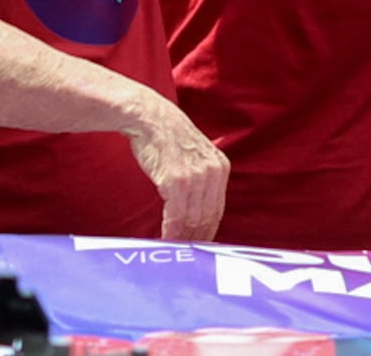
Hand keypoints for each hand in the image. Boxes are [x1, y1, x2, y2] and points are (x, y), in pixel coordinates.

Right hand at [122, 92, 227, 241]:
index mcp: (221, 168)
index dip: (207, 231)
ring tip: (173, 248)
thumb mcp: (196, 155)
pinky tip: (164, 238)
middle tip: (185, 253)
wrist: (150, 117)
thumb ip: (202, 180)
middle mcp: (212, 173)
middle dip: (195, 239)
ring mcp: (196, 177)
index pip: (217, 210)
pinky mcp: (177, 181)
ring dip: (182, 238)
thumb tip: (198, 213)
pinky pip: (176, 216)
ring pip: (192, 220)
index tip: (199, 246)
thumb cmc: (168, 137)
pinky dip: (170, 231)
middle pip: (206, 218)